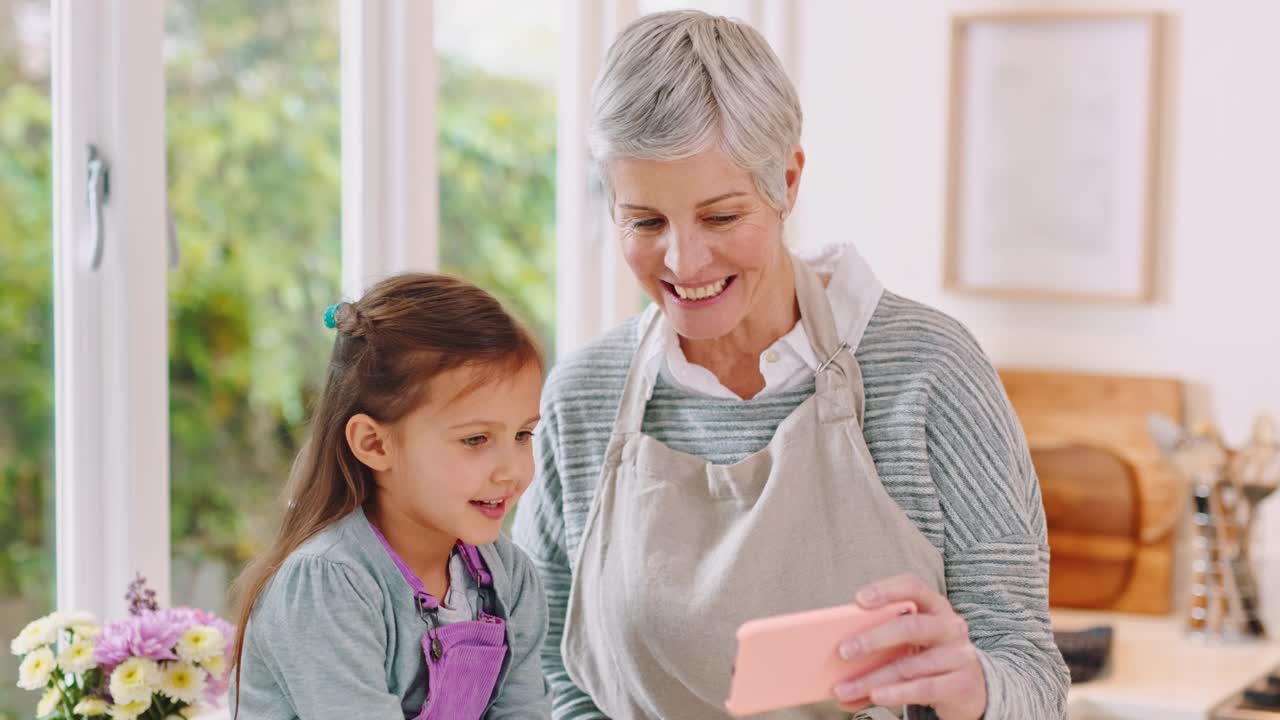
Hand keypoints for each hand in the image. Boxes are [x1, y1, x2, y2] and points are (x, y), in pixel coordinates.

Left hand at [833, 574, 986, 719]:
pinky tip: (875, 697)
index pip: (913, 586)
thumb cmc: (927, 655)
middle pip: (911, 626)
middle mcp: (950, 626)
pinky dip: (896, 694)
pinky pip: (924, 688)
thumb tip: (834, 662)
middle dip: (873, 639)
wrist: (968, 687)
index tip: (859, 599)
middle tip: (843, 651)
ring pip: (909, 666)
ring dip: (872, 679)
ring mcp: (960, 655)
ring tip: (844, 690)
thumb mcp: (908, 641)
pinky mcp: (962, 684)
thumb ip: (879, 643)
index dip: (887, 590)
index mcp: (934, 605)